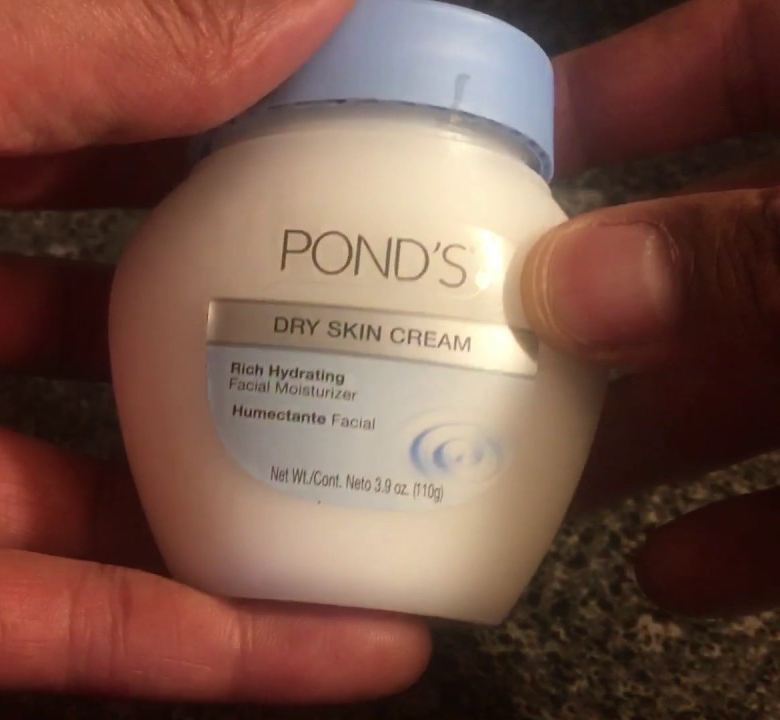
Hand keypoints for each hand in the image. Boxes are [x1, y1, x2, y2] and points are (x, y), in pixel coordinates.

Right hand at [524, 0, 779, 618]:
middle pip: (715, 239)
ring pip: (758, 370)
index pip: (744, 49)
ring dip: (648, 434)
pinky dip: (754, 532)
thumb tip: (571, 286)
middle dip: (595, 306)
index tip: (507, 149)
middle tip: (478, 350)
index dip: (619, 86)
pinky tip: (669, 577)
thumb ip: (747, 260)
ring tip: (535, 481)